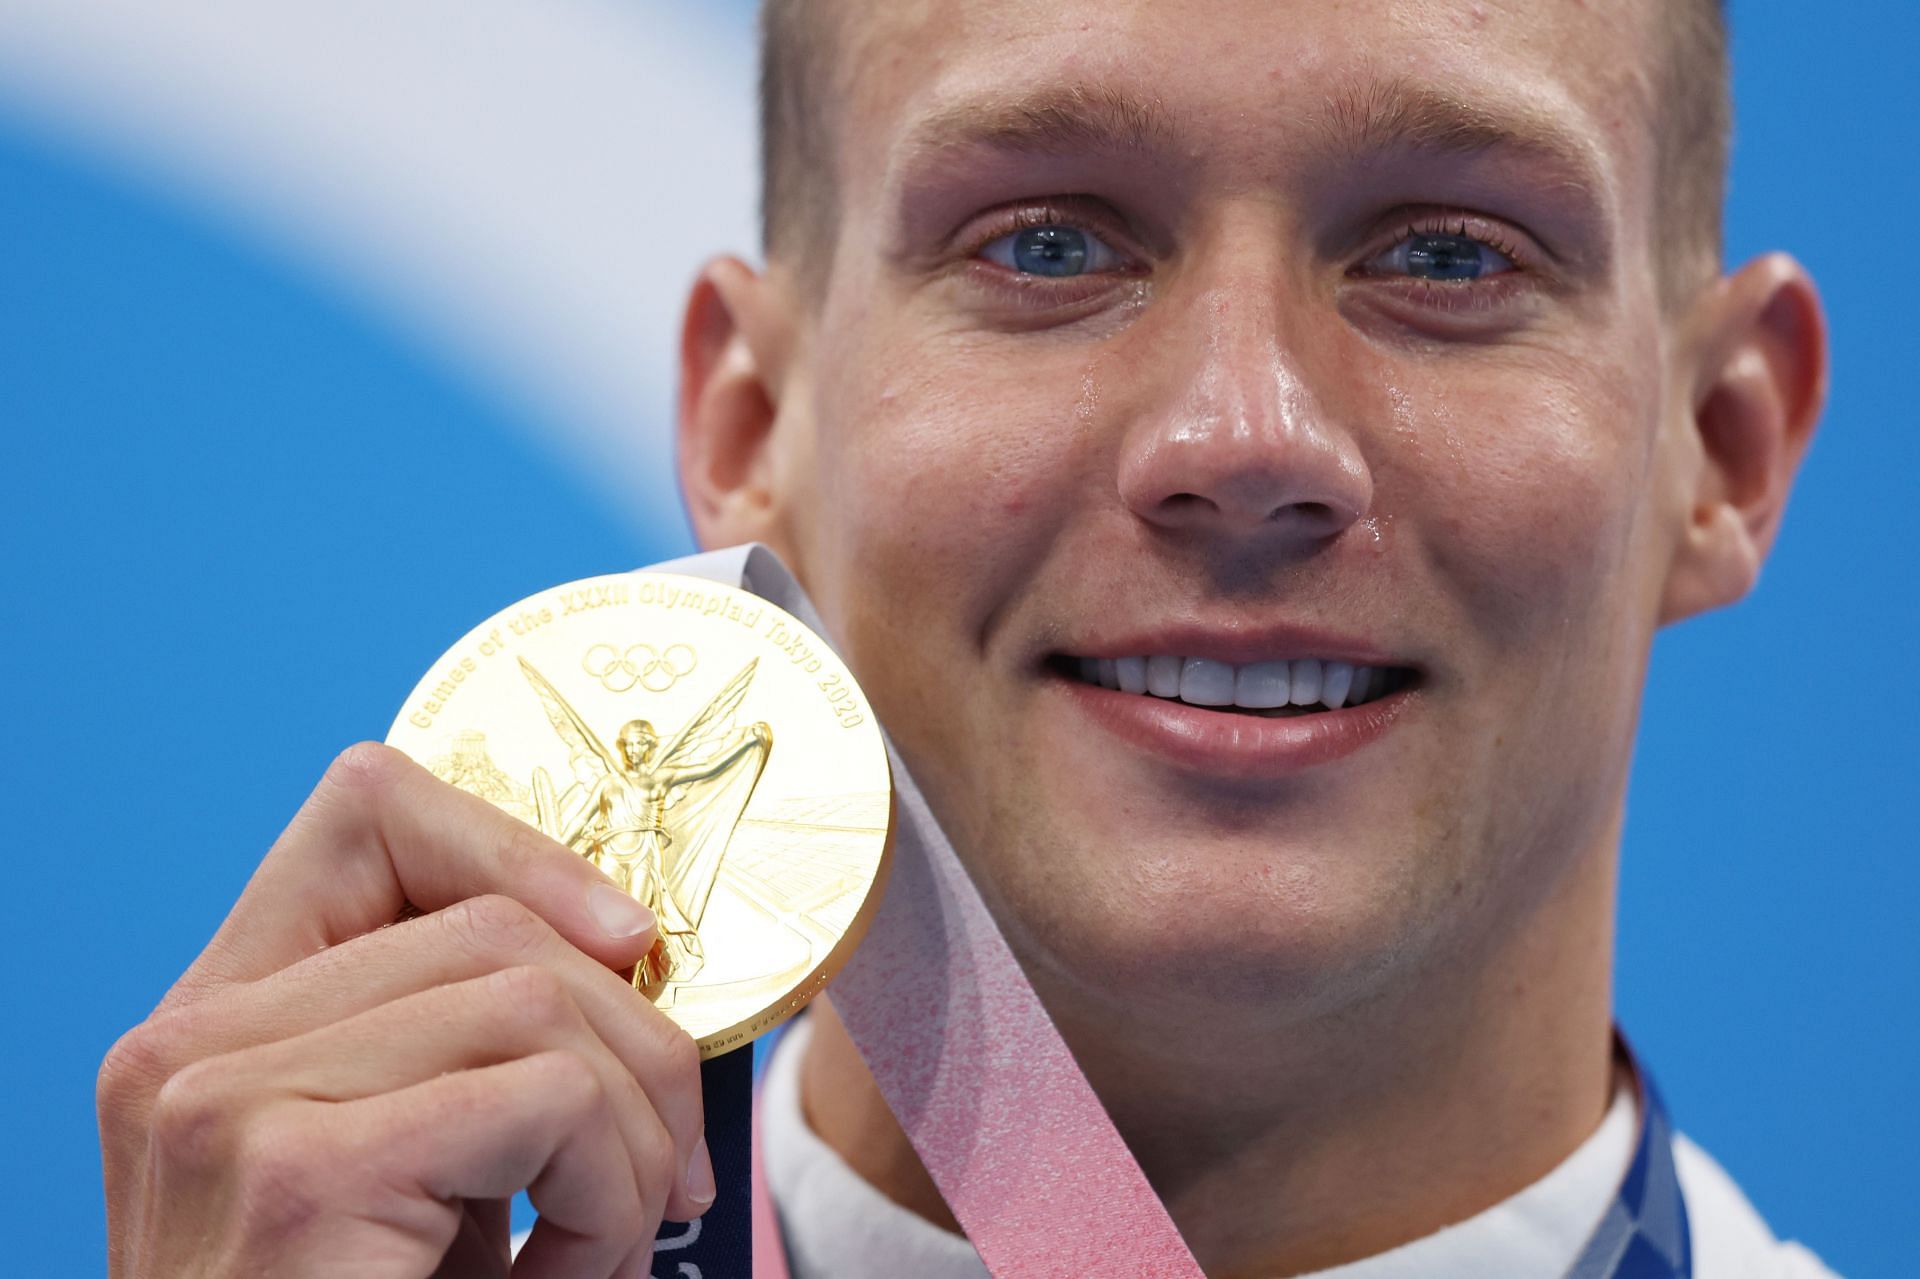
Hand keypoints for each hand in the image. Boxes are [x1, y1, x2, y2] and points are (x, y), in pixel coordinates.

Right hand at [98, 743, 713, 1277]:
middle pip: (491, 919)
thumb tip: (637, 950)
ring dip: (630, 1129)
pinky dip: (610, 1190)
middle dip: (633, 1032)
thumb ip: (476, 1047)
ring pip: (538, 995)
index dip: (523, 849)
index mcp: (220, 1023)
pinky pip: (546, 1097)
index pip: (370, 812)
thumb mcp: (427, 1172)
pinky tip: (574, 1275)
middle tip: (670, 1163)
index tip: (631, 941)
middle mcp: (193, 1044)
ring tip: (613, 1237)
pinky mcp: (293, 1173)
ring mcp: (226, 1100)